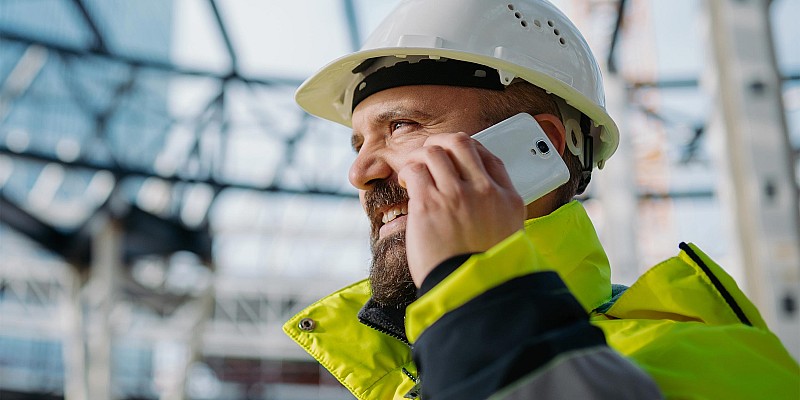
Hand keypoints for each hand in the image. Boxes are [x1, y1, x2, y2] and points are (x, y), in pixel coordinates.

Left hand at [398, 132, 524, 286]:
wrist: (471, 292)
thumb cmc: (484, 271)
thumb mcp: (506, 236)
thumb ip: (495, 212)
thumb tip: (478, 199)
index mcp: (508, 199)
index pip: (489, 156)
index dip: (469, 150)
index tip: (455, 157)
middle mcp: (485, 191)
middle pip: (462, 144)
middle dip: (442, 143)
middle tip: (430, 153)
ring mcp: (457, 195)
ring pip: (435, 152)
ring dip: (420, 156)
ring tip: (413, 170)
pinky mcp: (429, 204)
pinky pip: (415, 170)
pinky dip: (408, 171)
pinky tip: (406, 182)